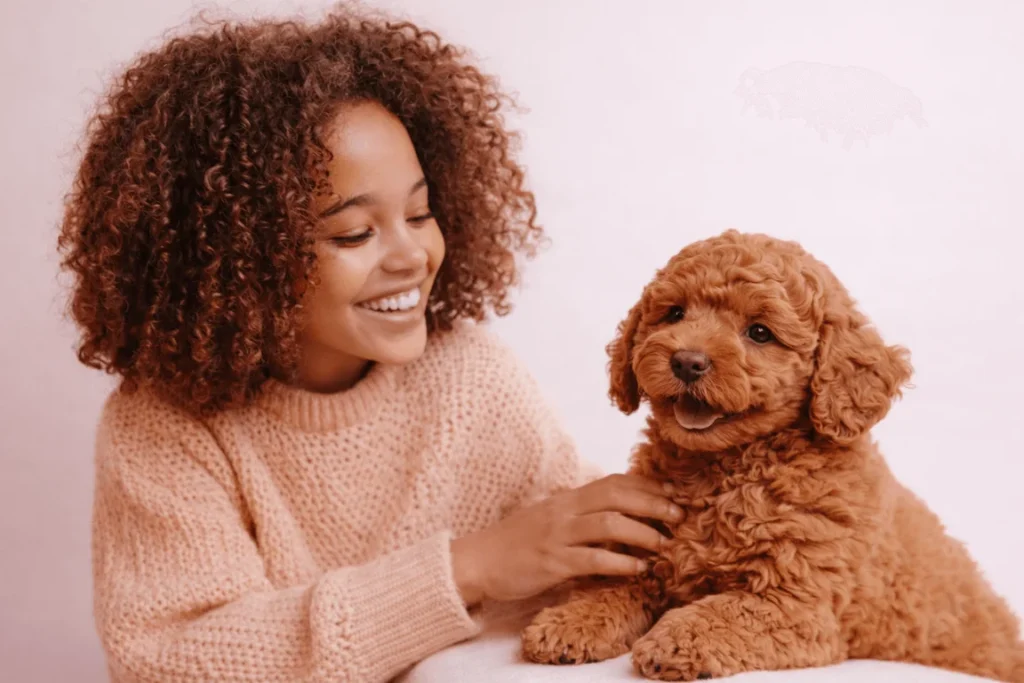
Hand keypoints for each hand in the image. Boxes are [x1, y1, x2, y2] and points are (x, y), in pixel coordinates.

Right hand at [450, 474, 681, 604]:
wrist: (477, 561)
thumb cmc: (516, 542)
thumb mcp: (551, 519)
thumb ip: (580, 514)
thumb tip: (618, 516)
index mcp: (566, 498)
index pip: (613, 481)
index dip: (646, 484)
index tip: (673, 492)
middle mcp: (564, 510)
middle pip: (616, 495)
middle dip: (652, 502)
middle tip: (679, 514)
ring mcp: (557, 535)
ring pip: (609, 524)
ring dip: (643, 532)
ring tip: (665, 543)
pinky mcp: (552, 562)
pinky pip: (593, 559)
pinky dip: (620, 562)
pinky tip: (639, 569)